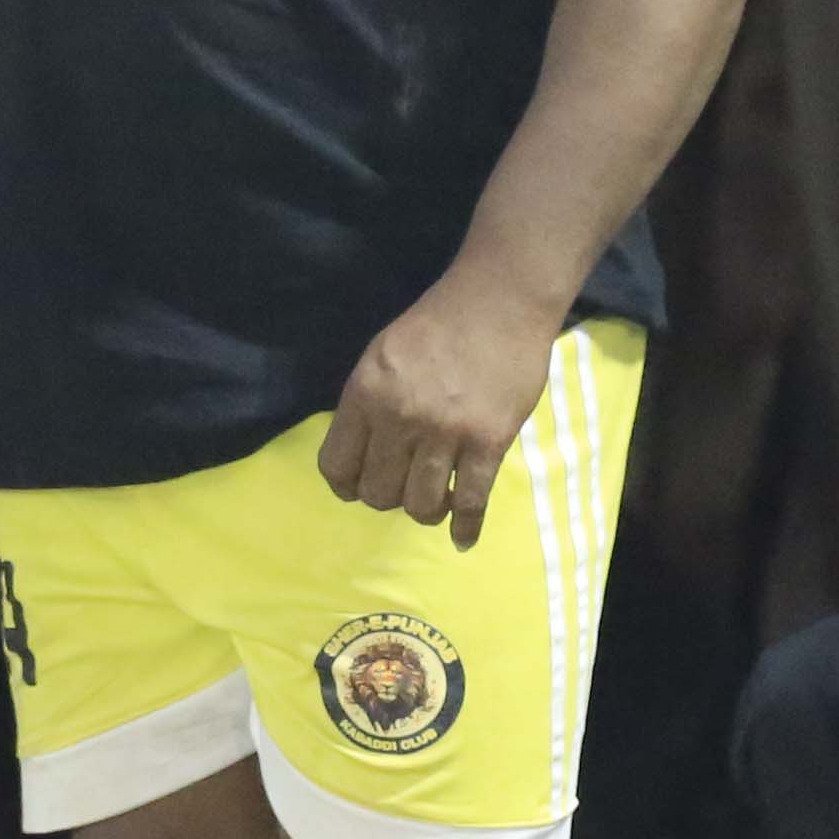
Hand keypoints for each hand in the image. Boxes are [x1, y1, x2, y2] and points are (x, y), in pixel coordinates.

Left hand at [316, 261, 559, 546]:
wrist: (501, 300)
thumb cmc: (438, 324)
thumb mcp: (382, 354)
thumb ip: (368, 404)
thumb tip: (360, 456)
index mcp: (365, 392)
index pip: (337, 467)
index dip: (347, 487)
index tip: (362, 487)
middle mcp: (400, 417)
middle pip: (379, 495)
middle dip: (390, 498)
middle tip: (407, 485)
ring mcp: (446, 432)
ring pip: (421, 506)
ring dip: (427, 511)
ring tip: (437, 500)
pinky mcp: (489, 441)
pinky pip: (472, 502)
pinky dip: (465, 527)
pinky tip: (461, 538)